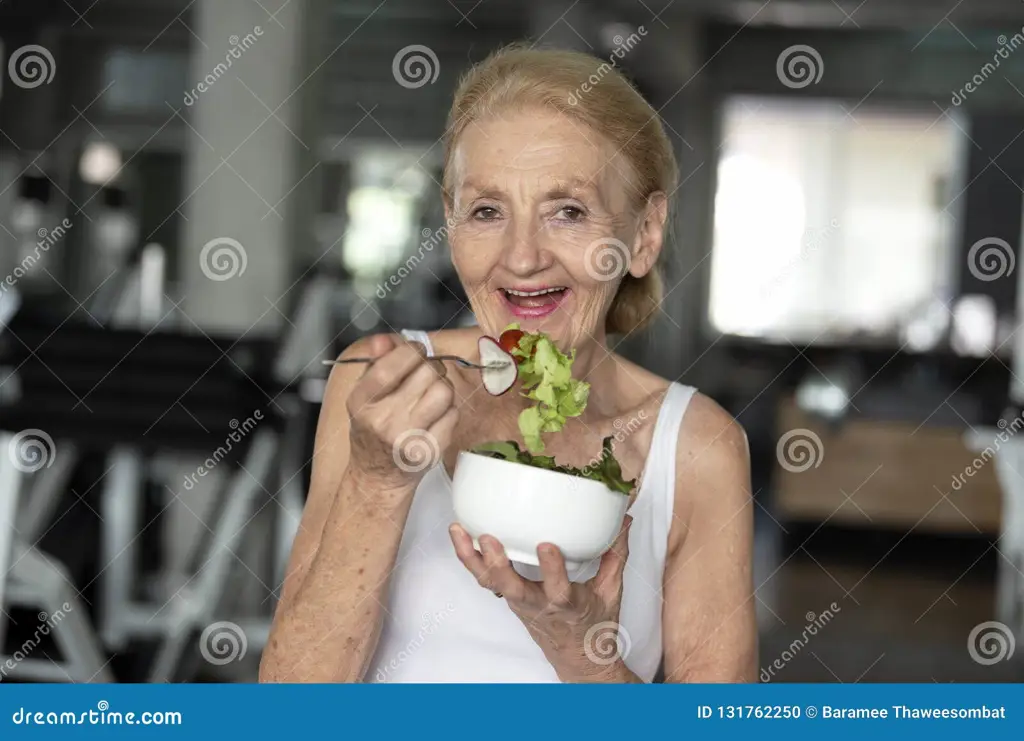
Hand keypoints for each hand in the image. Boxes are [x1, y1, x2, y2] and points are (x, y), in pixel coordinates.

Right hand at [346, 334, 458, 491]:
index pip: (391, 367)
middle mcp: (384, 421)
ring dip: (442, 387)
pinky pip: (453, 415)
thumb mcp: (364, 395)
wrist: (378, 475)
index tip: (416, 351)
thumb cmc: (372, 430)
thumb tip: (386, 340)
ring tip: (431, 394)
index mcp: (363, 403)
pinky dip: (448, 411)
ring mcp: (409, 438)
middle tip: (426, 374)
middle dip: (431, 367)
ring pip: (444, 392)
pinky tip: (435, 416)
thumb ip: (376, 363)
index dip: (410, 351)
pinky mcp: (430, 450)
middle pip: (426, 373)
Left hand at [449, 516, 633, 681]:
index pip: (558, 590)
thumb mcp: (611, 592)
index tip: (546, 545)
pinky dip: (470, 559)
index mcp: (568, 606)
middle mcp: (539, 606)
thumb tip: (623, 519)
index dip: (551, 569)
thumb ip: (615, 553)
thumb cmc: (594, 625)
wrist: (579, 659)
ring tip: (458, 530)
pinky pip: (485, 580)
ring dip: (472, 558)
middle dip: (498, 564)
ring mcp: (519, 603)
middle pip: (512, 589)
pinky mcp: (509, 598)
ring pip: (491, 584)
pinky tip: (459, 535)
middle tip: (487, 537)